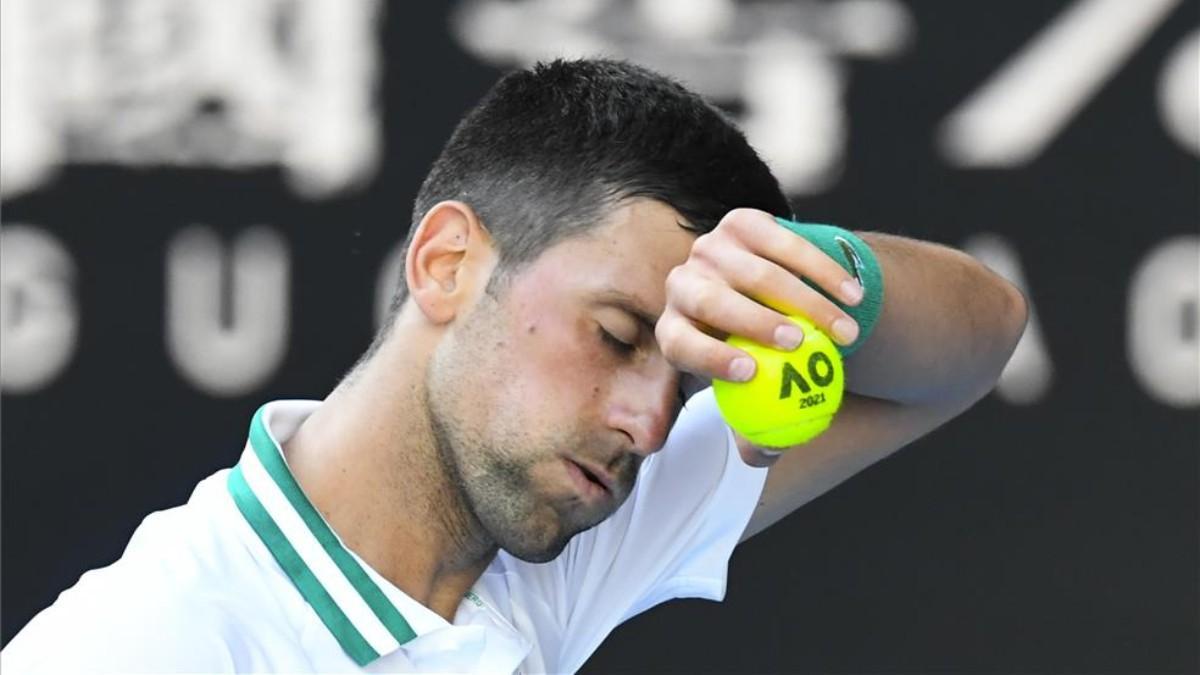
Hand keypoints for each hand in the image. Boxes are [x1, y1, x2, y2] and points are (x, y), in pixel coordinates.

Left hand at [656, 208, 863, 464]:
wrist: (779, 299)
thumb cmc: (765, 362)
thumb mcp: (755, 396)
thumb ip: (758, 429)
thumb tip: (764, 452)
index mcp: (674, 330)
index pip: (679, 343)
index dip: (708, 357)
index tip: (751, 373)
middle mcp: (683, 284)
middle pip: (708, 300)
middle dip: (751, 321)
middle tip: (799, 343)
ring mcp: (711, 248)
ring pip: (757, 273)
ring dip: (806, 303)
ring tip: (844, 333)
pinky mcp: (744, 223)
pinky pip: (786, 243)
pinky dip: (822, 271)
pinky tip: (854, 296)